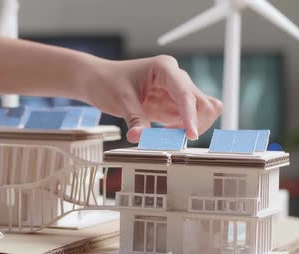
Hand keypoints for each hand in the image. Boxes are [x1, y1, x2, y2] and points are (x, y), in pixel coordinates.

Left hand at [80, 55, 221, 142]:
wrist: (96, 80)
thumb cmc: (106, 81)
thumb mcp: (120, 100)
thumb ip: (135, 119)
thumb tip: (140, 138)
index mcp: (164, 68)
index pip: (185, 93)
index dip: (190, 115)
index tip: (191, 135)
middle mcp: (175, 78)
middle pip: (202, 102)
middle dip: (193, 122)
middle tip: (171, 139)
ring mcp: (175, 92)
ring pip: (200, 112)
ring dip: (190, 127)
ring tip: (166, 136)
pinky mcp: (171, 106)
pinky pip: (187, 120)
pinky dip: (182, 131)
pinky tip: (166, 135)